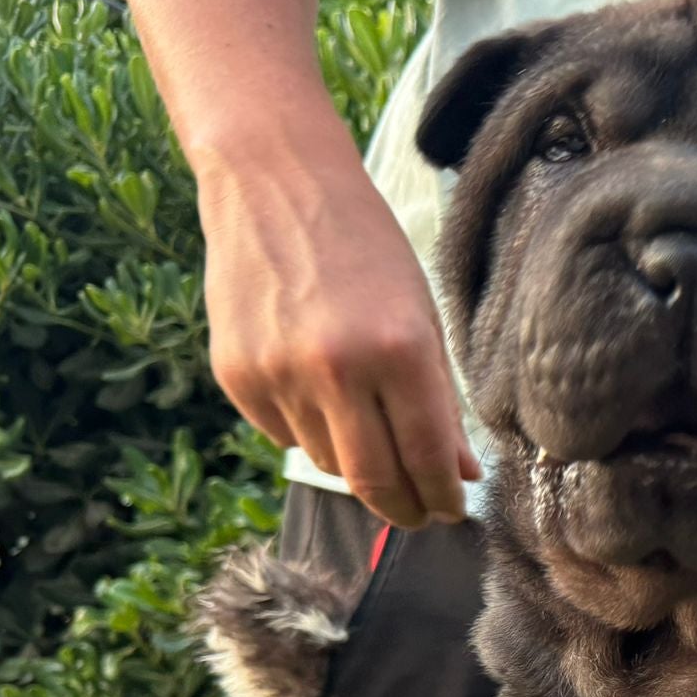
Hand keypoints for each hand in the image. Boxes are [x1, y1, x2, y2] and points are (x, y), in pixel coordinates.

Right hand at [192, 122, 480, 528]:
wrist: (274, 183)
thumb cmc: (366, 247)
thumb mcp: (422, 317)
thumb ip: (442, 401)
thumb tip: (461, 474)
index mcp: (399, 351)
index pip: (428, 459)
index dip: (443, 497)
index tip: (452, 510)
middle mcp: (336, 369)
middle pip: (374, 480)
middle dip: (404, 508)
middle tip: (421, 513)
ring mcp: (278, 375)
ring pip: (328, 463)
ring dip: (357, 463)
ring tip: (370, 428)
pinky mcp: (235, 376)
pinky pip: (284, 435)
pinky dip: (310, 431)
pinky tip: (319, 391)